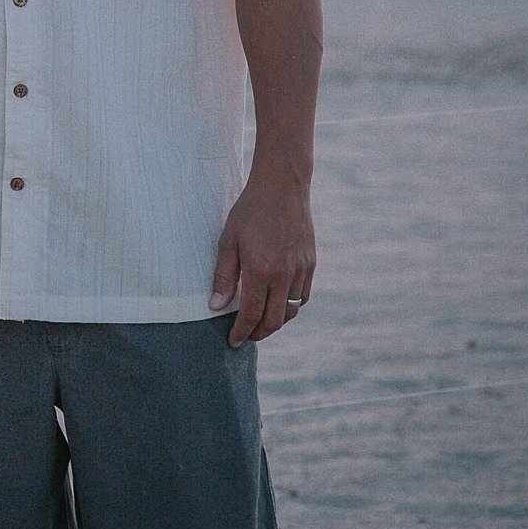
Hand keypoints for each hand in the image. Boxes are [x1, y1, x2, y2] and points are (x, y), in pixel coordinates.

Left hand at [209, 174, 314, 346]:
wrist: (282, 187)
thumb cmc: (250, 211)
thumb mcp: (228, 240)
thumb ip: (223, 276)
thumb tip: (216, 306)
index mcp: (261, 270)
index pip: (252, 314)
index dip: (241, 331)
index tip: (233, 341)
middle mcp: (285, 275)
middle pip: (274, 320)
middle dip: (259, 333)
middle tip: (245, 336)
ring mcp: (301, 270)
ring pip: (291, 311)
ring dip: (275, 322)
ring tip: (259, 322)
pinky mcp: (311, 264)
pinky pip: (303, 297)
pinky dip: (290, 307)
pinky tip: (277, 304)